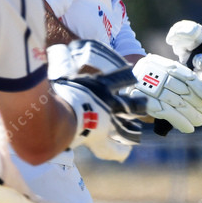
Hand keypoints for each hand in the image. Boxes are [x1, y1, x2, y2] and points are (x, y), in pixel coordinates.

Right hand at [48, 40, 145, 161]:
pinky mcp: (100, 139)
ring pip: (126, 128)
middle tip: (144, 105)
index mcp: (100, 85)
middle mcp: (108, 104)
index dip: (127, 76)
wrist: (57, 115)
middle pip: (130, 104)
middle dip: (138, 105)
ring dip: (132, 129)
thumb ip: (62, 61)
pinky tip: (124, 154)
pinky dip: (118, 152)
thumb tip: (56, 48)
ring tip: (137, 132)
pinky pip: (112, 149)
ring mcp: (107, 123)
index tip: (133, 74)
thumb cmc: (57, 91)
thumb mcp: (60, 71)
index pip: (120, 78)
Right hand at [129, 54, 201, 132]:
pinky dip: (180, 121)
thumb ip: (174, 81)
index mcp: (159, 63)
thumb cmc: (141, 85)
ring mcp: (146, 86)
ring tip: (199, 121)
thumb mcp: (156, 76)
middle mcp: (153, 72)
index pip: (186, 75)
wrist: (113, 92)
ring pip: (176, 101)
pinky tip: (188, 128)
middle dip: (198, 102)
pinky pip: (166, 112)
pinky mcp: (142, 101)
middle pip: (182, 89)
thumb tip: (201, 97)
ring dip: (191, 114)